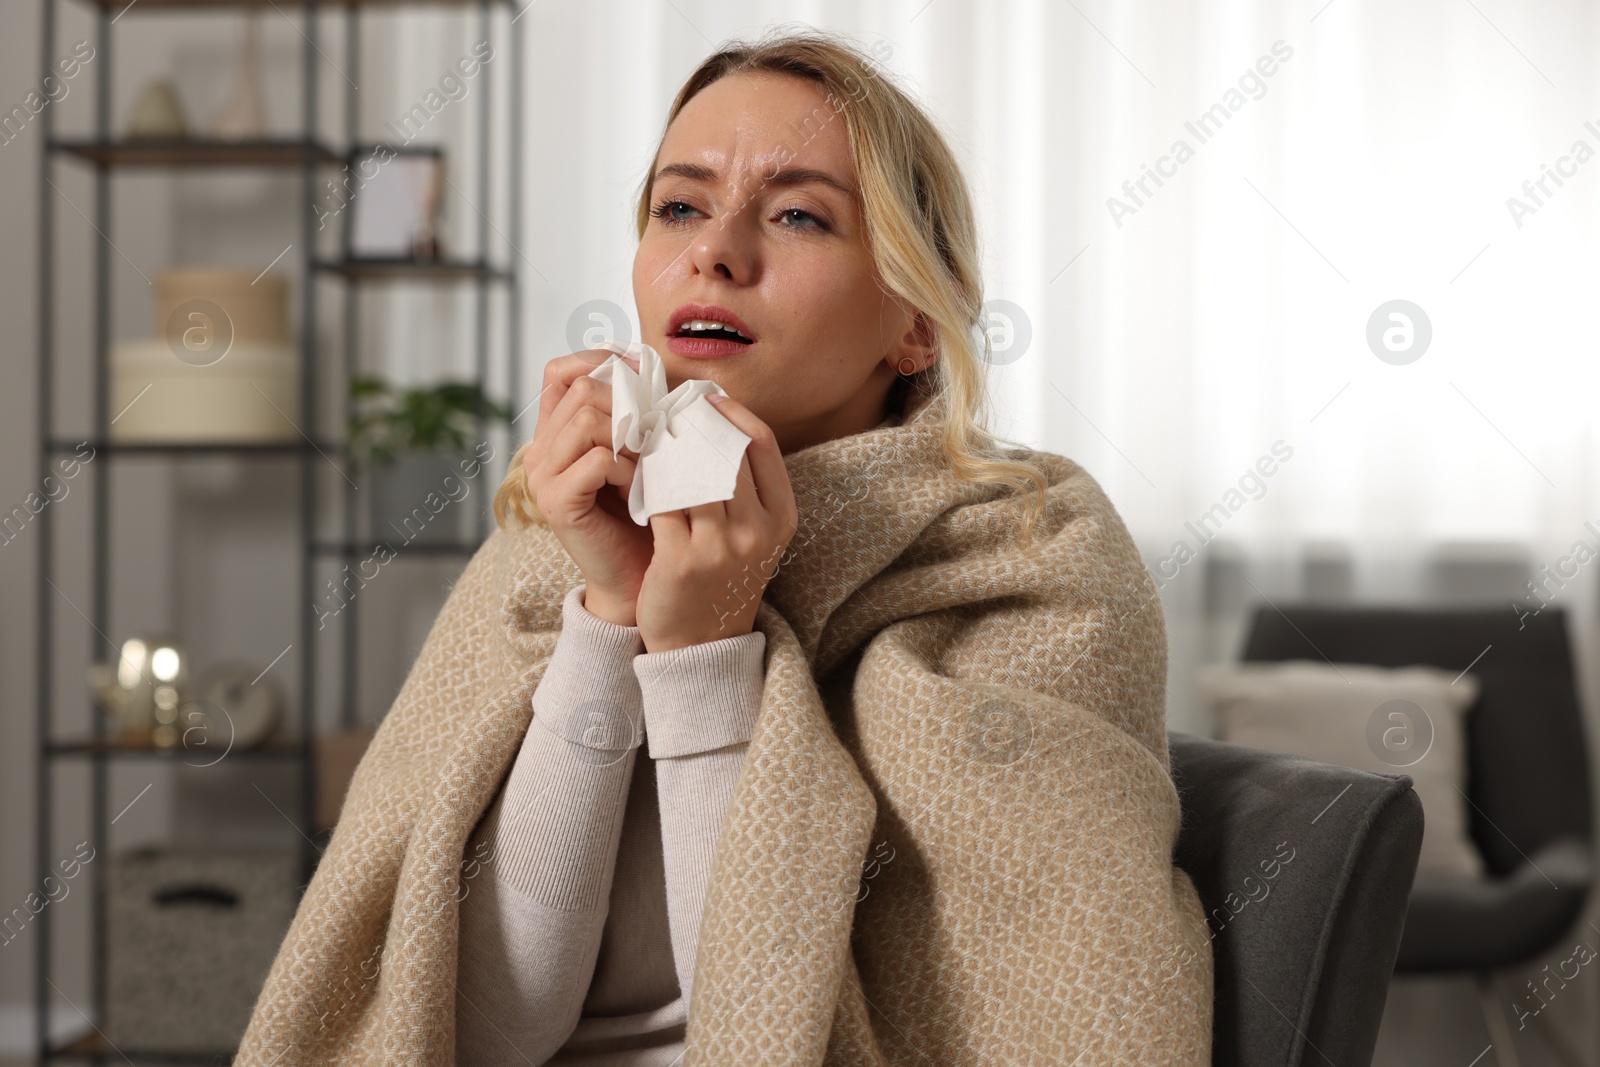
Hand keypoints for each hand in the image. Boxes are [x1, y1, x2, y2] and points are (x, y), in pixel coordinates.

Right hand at [522, 350, 650, 625]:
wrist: (639, 577)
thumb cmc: (646, 513)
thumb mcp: (639, 452)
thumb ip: (633, 413)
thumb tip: (647, 361)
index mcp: (556, 432)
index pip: (561, 370)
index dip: (601, 362)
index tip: (644, 372)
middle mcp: (541, 450)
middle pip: (581, 390)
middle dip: (629, 403)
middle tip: (657, 433)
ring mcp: (543, 476)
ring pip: (588, 421)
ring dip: (632, 437)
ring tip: (651, 465)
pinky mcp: (556, 502)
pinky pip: (595, 459)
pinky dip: (628, 468)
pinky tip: (642, 488)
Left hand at [635, 395, 797, 652]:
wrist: (702, 645)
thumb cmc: (722, 581)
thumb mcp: (752, 535)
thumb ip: (744, 487)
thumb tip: (716, 421)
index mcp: (781, 517)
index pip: (762, 442)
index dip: (731, 412)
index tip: (703, 398)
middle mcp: (757, 530)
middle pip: (724, 450)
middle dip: (691, 423)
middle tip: (663, 405)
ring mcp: (720, 547)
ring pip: (688, 471)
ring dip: (662, 447)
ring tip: (643, 432)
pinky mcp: (681, 560)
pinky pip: (658, 500)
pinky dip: (643, 479)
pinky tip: (631, 469)